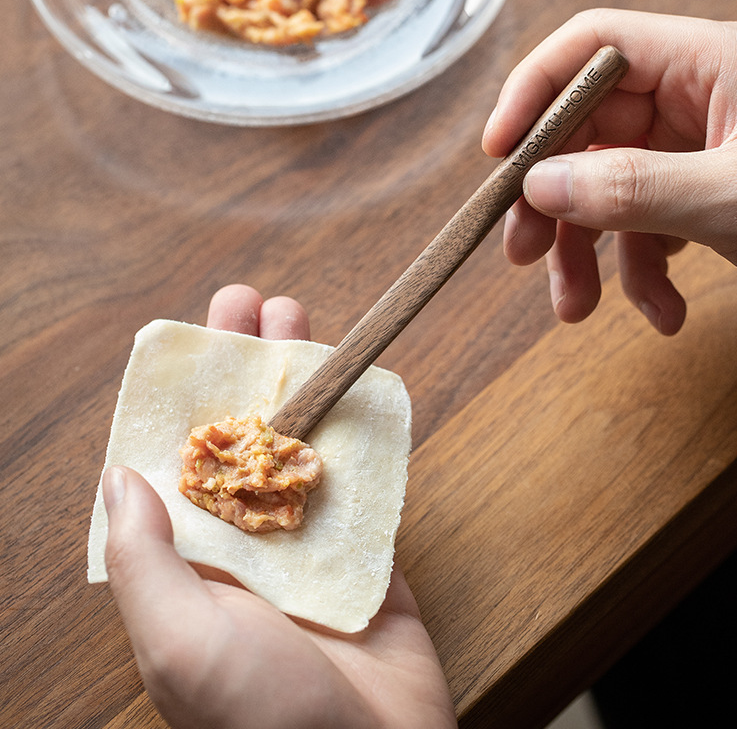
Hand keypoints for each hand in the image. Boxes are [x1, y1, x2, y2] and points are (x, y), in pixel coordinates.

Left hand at [103, 284, 455, 728]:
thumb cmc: (261, 717)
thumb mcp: (180, 642)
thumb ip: (144, 561)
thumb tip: (118, 477)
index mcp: (194, 559)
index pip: (184, 455)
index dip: (188, 391)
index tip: (193, 335)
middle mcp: (247, 542)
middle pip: (247, 431)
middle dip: (247, 364)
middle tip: (253, 302)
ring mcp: (310, 540)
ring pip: (304, 440)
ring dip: (303, 378)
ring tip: (300, 318)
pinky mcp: (365, 546)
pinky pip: (362, 476)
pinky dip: (360, 427)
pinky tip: (354, 380)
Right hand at [483, 9, 736, 334]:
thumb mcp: (735, 199)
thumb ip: (633, 188)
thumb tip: (539, 186)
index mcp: (705, 65)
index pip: (591, 49)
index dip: (533, 92)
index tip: (499, 155)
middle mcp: (690, 99)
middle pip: (584, 133)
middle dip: (551, 201)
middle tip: (521, 254)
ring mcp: (690, 150)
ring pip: (602, 190)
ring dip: (585, 255)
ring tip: (578, 310)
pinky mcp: (694, 195)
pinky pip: (640, 228)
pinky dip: (638, 275)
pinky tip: (662, 311)